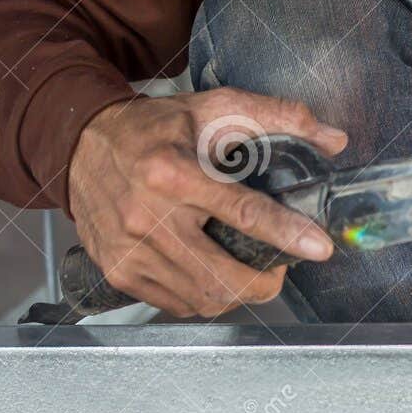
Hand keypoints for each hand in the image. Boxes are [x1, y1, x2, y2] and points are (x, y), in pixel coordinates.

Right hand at [68, 89, 346, 316]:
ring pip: (203, 297)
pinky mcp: (117, 270)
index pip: (241, 213)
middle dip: (266, 283)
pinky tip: (213, 276)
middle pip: (222, 276)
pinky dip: (205, 298)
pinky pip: (175, 304)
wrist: (77, 144)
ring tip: (247, 271)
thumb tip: (334, 140)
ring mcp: (128, 249)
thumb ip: (276, 117)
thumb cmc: (152, 129)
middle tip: (279, 270)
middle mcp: (146, 216)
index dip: (286, 234)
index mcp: (171, 172)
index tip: (320, 248)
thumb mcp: (213, 108)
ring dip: (238, 293)